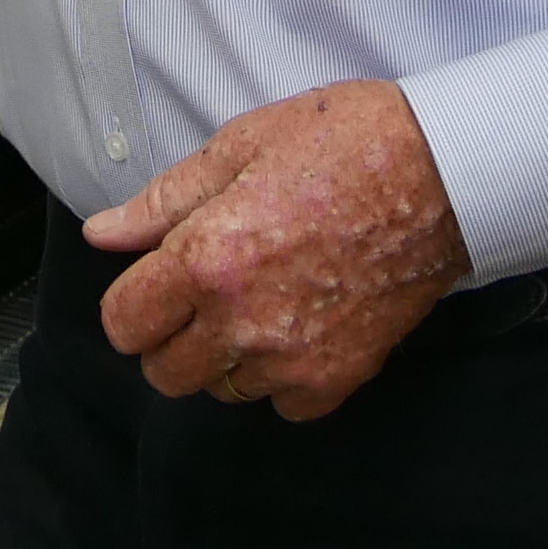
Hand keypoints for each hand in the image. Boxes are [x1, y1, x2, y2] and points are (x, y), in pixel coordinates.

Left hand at [84, 80, 470, 421]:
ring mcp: (292, 357)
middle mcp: (242, 321)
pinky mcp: (339, 377)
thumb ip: (162, 202)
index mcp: (206, 259)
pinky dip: (283, 377)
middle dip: (172, 336)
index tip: (154, 285)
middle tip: (207, 291)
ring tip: (261, 299)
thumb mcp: (240, 146)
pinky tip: (300, 324)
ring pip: (222, 390)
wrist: (444, 173)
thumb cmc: (343, 143)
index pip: (123, 325)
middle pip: (166, 372)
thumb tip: (103, 235)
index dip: (132, 304)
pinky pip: (283, 404)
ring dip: (227, 356)